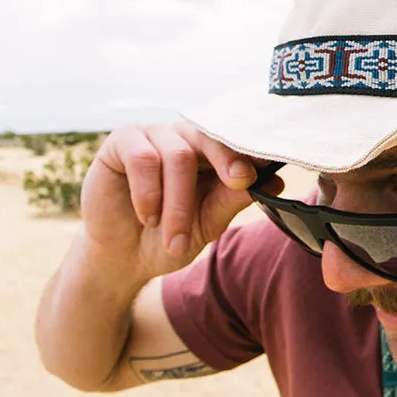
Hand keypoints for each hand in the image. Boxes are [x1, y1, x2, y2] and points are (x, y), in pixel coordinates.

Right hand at [80, 120, 280, 279]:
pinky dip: (148, 193)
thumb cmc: (167, 239)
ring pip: (178, 155)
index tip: (267, 169)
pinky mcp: (121, 142)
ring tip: (173, 238)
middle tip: (240, 181)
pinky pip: (142, 158)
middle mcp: (183, 139)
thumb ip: (232, 199)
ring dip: (179, 203)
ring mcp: (152, 136)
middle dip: (227, 161)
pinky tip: (147, 217)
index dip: (251, 152)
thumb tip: (274, 181)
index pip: (233, 141)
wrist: (121, 260)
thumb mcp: (206, 224)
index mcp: (209, 154)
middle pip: (210, 137)